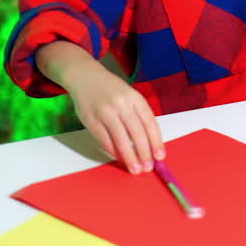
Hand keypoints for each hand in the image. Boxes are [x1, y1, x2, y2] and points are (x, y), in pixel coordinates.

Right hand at [37, 41, 164, 173]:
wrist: (85, 76)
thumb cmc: (111, 90)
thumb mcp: (129, 96)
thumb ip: (138, 115)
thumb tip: (149, 143)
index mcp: (135, 98)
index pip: (150, 123)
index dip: (156, 141)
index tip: (160, 156)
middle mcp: (122, 104)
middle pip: (137, 133)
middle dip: (144, 153)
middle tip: (147, 168)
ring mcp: (105, 112)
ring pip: (120, 139)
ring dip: (129, 156)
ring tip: (134, 169)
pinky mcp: (91, 120)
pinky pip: (105, 140)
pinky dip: (113, 151)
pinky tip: (119, 158)